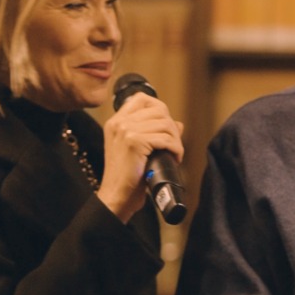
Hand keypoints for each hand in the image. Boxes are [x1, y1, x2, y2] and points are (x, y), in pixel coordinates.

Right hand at [97, 92, 183, 222]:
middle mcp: (119, 122)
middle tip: (174, 145)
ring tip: (174, 153)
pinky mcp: (134, 142)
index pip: (142, 98)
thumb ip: (153, 132)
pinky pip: (166, 138)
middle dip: (172, 128)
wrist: (117, 195)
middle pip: (159, 110)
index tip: (165, 127)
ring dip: (176, 140)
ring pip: (166, 124)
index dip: (160, 109)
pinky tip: (174, 158)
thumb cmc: (128, 176)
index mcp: (116, 121)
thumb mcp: (137, 149)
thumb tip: (178, 124)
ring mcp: (125, 130)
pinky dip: (176, 149)